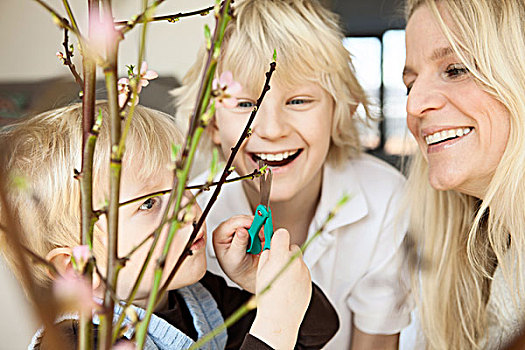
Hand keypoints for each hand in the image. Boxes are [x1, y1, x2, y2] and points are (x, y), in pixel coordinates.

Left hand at [213, 215, 259, 292]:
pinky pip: (256, 224)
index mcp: (220, 235)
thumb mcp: (236, 258)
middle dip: (254, 225)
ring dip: (258, 228)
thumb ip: (239, 244)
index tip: (256, 226)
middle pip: (242, 219)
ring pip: (250, 220)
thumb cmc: (236, 268)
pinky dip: (261, 230)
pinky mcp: (247, 228)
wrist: (246, 273)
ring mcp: (237, 228)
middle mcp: (227, 229)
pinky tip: (260, 239)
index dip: (245, 222)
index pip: (232, 222)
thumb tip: (241, 230)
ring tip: (259, 241)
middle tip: (260, 236)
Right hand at [250, 229, 311, 349]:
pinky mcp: (309, 280)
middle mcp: (294, 261)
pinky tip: (288, 287)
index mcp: (280, 256)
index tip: (274, 243)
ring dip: (290, 264)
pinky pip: (302, 272)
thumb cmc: (268, 297)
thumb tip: (270, 250)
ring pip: (297, 260)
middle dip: (284, 252)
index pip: (282, 234)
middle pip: (291, 247)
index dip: (276, 238)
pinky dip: (296, 275)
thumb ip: (266, 256)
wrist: (280, 318)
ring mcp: (304, 271)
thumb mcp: (260, 272)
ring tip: (281, 280)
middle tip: (275, 264)